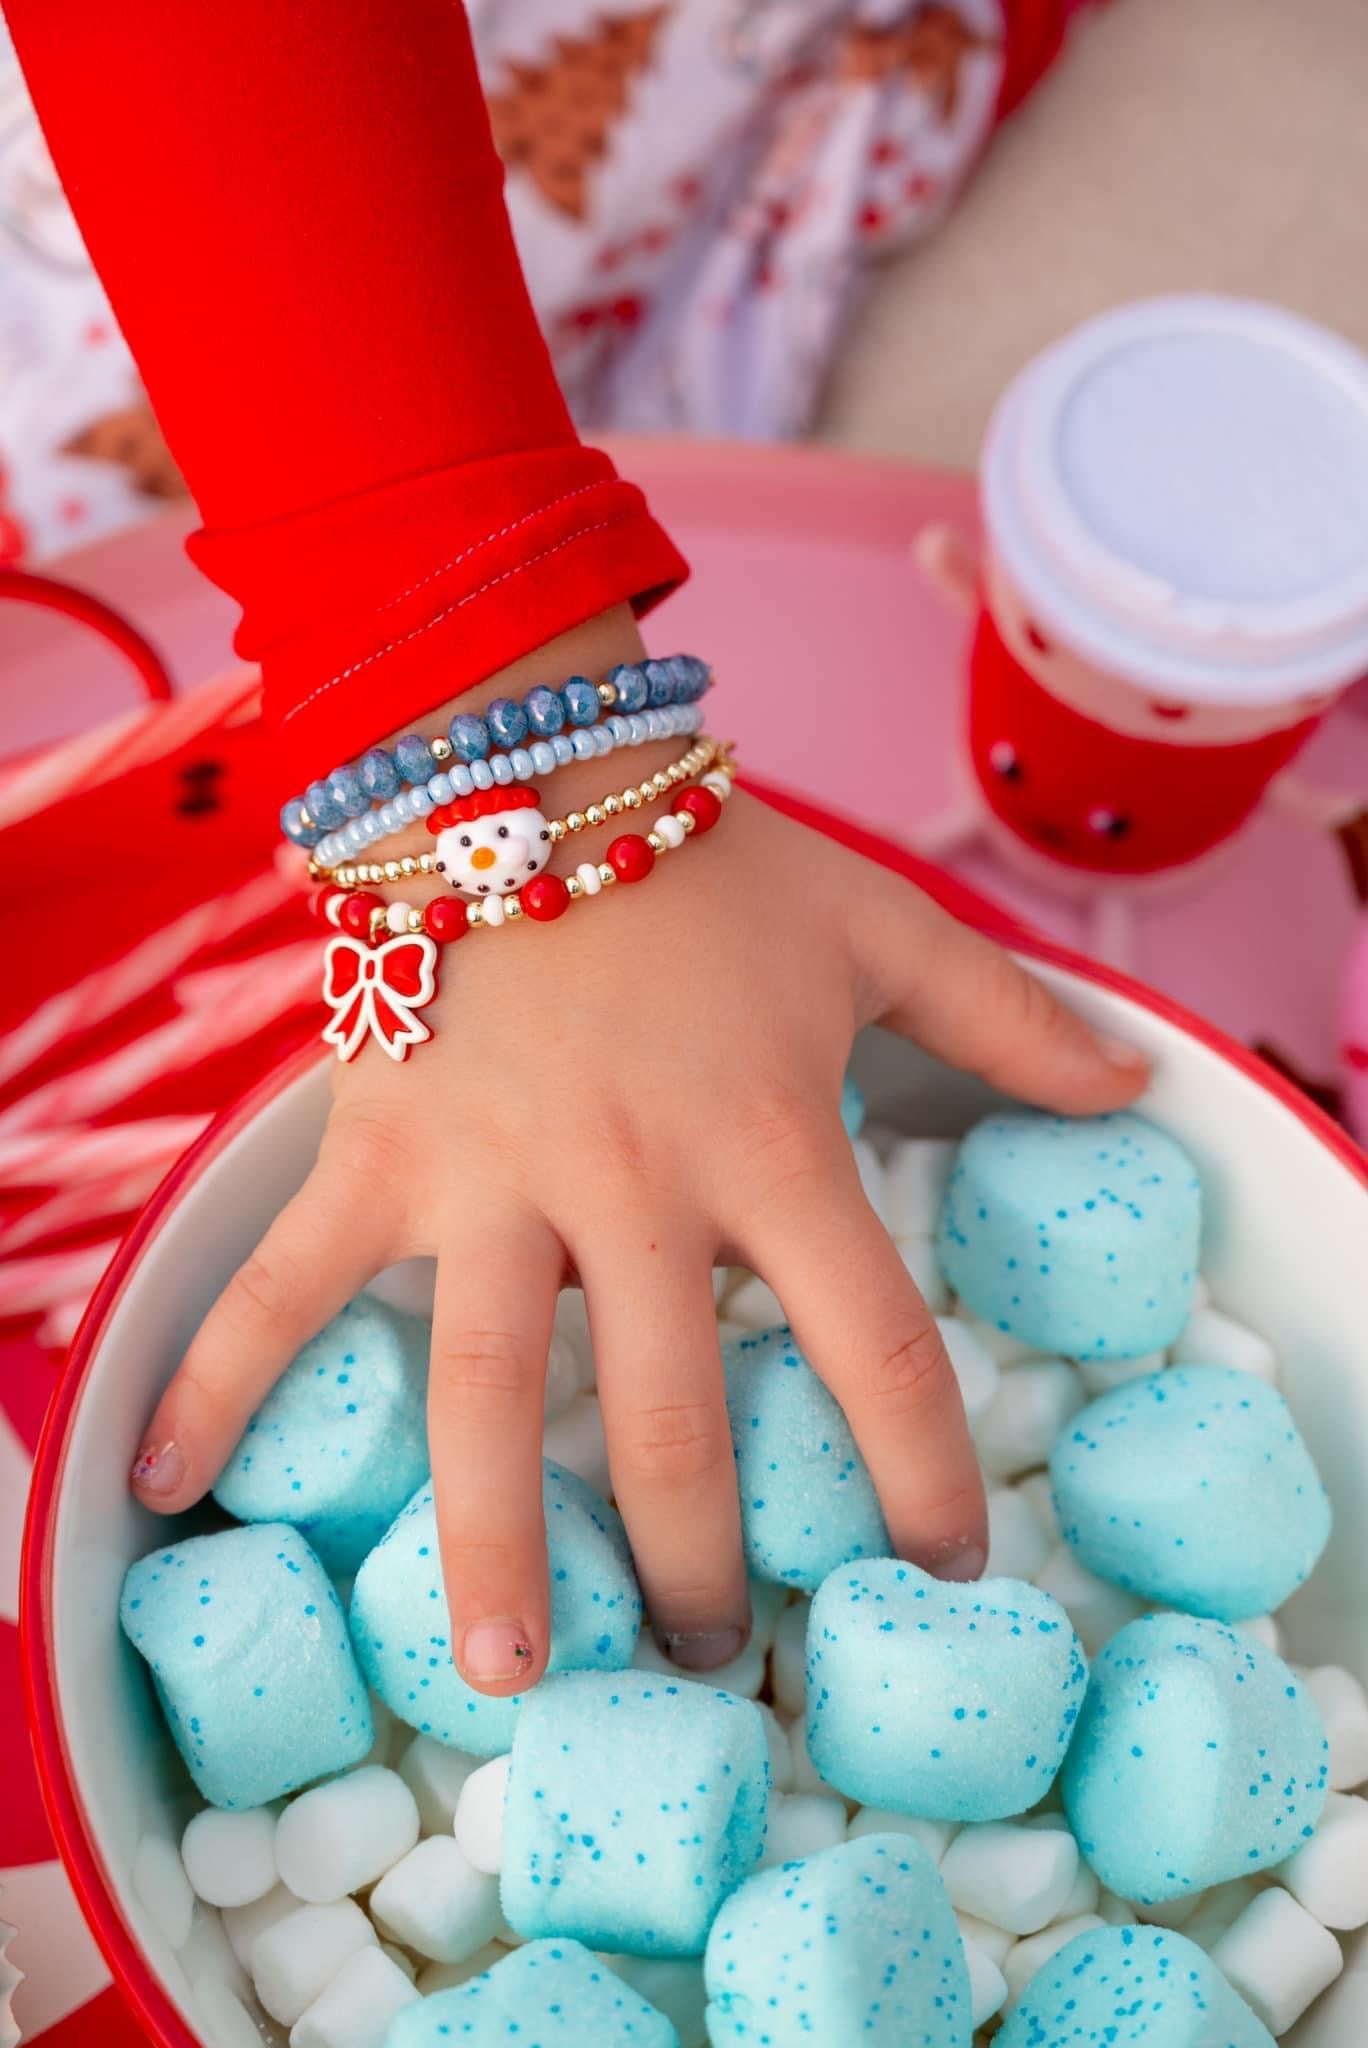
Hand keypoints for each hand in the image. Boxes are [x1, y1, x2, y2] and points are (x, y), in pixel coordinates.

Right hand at [130, 616, 1147, 1691]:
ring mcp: (491, 1178)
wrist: (531, 760)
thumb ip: (1010, 1014)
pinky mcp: (377, 1152)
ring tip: (504, 1670)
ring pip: (491, 1393)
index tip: (943, 1562)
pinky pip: (286, 1282)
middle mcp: (634, 1184)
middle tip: (713, 1657)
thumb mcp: (881, 928)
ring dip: (495, 1541)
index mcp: (771, 1142)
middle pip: (677, 1417)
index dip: (923, 1467)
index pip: (875, 1341)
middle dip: (700, 1558)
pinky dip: (219, 1379)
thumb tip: (1138, 1088)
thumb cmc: (709, 859)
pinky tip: (163, 1483)